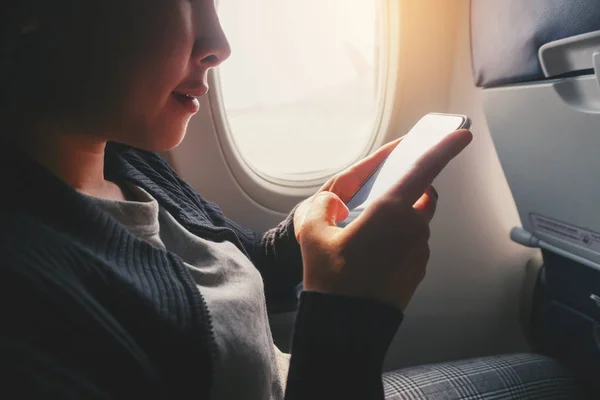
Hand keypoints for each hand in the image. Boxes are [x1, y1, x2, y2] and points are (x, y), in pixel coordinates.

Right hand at [293, 130, 472, 309]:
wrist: (348, 325)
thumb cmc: (332, 278)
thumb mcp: (312, 233)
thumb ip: (322, 206)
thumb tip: (334, 203)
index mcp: (391, 210)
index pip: (424, 169)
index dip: (444, 148)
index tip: (462, 133)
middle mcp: (414, 227)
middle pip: (417, 197)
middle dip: (400, 194)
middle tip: (370, 208)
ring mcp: (420, 251)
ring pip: (414, 222)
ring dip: (397, 221)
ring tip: (364, 240)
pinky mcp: (418, 269)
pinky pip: (412, 244)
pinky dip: (397, 242)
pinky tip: (372, 258)